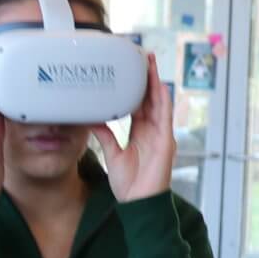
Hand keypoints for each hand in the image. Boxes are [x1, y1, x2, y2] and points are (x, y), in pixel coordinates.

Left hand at [102, 51, 175, 203]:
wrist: (138, 203)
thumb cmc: (129, 183)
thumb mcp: (113, 153)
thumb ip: (106, 135)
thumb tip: (92, 119)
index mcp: (140, 132)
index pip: (139, 102)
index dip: (136, 85)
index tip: (130, 68)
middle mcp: (152, 130)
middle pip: (151, 97)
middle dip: (148, 76)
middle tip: (141, 55)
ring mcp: (161, 135)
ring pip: (159, 102)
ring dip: (156, 82)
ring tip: (150, 63)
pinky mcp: (166, 142)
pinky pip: (165, 117)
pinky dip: (163, 101)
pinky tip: (159, 87)